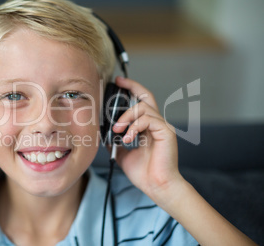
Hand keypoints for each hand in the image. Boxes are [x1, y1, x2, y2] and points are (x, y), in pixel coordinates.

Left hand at [111, 76, 181, 202]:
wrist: (157, 187)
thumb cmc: (144, 173)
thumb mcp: (122, 154)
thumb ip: (116, 142)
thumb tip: (104, 135)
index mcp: (147, 128)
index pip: (141, 103)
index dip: (131, 90)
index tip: (118, 83)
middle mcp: (156, 124)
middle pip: (146, 96)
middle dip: (132, 86)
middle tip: (118, 83)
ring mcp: (162, 127)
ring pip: (143, 108)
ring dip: (126, 117)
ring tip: (117, 130)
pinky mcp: (166, 132)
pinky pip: (148, 119)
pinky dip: (134, 126)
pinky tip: (127, 138)